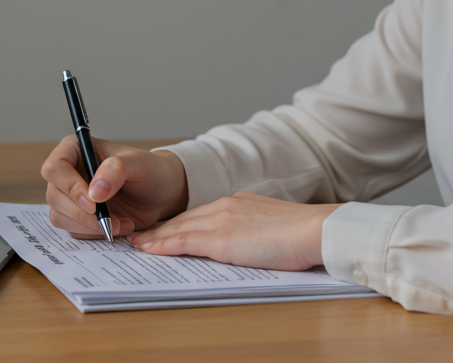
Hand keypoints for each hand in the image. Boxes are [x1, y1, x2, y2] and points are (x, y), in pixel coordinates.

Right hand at [40, 136, 188, 238]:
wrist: (159, 193)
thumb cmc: (149, 170)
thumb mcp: (139, 163)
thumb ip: (116, 170)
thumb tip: (94, 192)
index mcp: (75, 149)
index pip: (55, 168)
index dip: (70, 187)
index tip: (93, 203)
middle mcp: (67, 172)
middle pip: (54, 196)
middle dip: (82, 213)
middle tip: (111, 220)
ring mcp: (69, 196)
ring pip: (60, 216)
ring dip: (90, 226)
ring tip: (122, 223)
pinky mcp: (76, 216)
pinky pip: (73, 230)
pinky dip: (95, 233)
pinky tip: (119, 226)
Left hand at [128, 191, 340, 270]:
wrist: (315, 230)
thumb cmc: (303, 235)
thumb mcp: (270, 227)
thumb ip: (251, 231)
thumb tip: (241, 245)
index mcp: (239, 202)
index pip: (200, 215)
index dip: (179, 224)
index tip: (163, 231)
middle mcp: (226, 206)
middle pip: (184, 219)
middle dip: (161, 229)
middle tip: (139, 236)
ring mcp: (222, 220)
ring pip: (179, 228)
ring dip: (155, 237)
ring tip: (137, 243)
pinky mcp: (221, 238)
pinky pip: (183, 241)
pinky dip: (162, 244)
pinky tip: (148, 249)